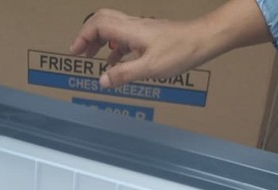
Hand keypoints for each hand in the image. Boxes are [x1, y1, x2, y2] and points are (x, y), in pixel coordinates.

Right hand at [69, 9, 202, 88]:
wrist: (202, 40)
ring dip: (98, 41)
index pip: (98, 25)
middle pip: (102, 21)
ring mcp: (140, 29)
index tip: (75, 53)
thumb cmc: (179, 51)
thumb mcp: (149, 68)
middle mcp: (132, 26)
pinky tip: (113, 63)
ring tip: (91, 57)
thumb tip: (102, 81)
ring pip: (112, 28)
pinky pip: (124, 37)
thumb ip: (123, 74)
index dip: (82, 37)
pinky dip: (113, 48)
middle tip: (79, 52)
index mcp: (130, 31)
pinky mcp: (147, 35)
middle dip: (87, 35)